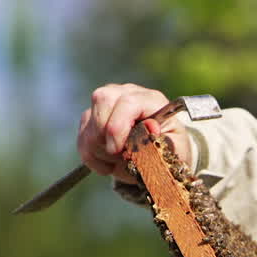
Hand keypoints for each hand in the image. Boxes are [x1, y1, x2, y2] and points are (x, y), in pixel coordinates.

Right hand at [77, 83, 193, 183]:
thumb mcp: (174, 151)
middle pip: (102, 100)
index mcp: (151, 99)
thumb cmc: (169, 150)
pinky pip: (82, 136)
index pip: (127, 103)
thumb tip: (151, 127)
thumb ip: (163, 141)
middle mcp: (127, 93)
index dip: (117, 127)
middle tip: (117, 157)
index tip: (116, 151)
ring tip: (118, 161)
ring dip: (99, 150)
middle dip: (104, 135)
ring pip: (88, 121)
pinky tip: (108, 163)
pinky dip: (91, 156)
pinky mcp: (93, 116)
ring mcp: (108, 103)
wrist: (159, 155)